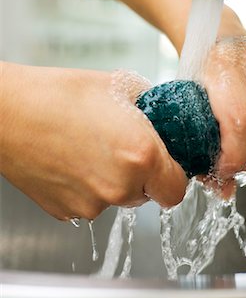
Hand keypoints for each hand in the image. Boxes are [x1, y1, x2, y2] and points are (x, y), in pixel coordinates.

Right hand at [0, 64, 186, 219]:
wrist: (9, 111)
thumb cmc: (59, 94)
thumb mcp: (119, 85)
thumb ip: (150, 107)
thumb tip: (160, 115)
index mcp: (141, 156)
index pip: (177, 189)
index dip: (173, 176)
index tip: (165, 165)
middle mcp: (119, 187)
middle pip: (147, 194)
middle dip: (142, 174)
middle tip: (122, 147)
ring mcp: (90, 205)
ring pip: (117, 198)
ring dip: (114, 180)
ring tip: (91, 149)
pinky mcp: (65, 211)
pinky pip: (90, 202)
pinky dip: (88, 187)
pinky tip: (72, 161)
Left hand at [202, 37, 245, 184]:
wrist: (216, 35)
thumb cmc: (196, 68)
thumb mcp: (188, 99)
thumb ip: (200, 142)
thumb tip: (222, 190)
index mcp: (222, 62)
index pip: (240, 121)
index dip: (233, 156)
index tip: (222, 171)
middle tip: (231, 171)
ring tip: (240, 156)